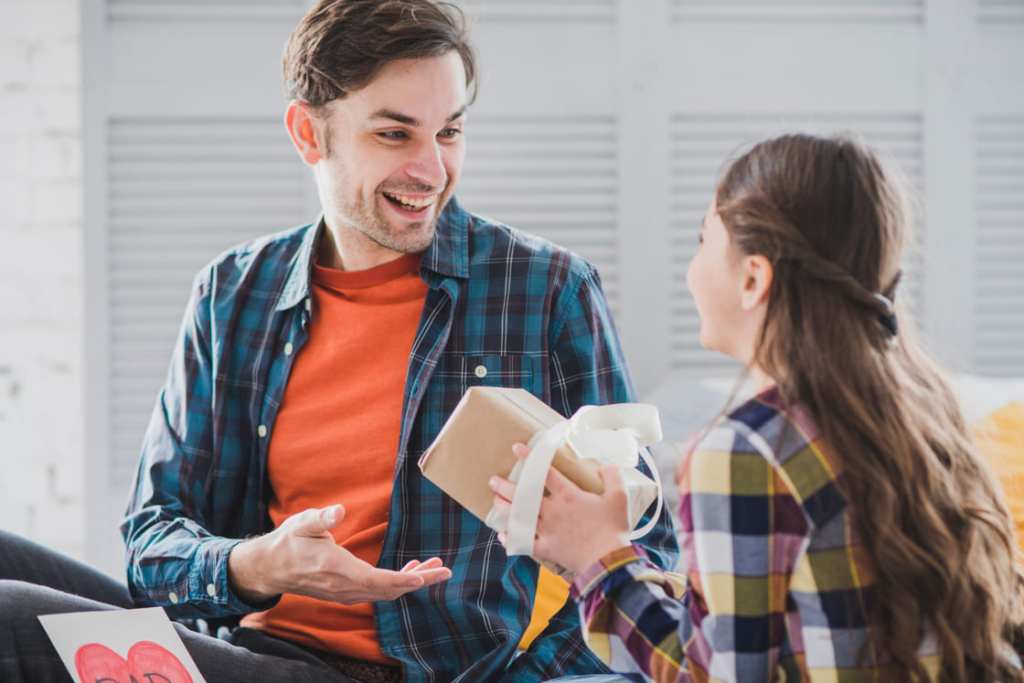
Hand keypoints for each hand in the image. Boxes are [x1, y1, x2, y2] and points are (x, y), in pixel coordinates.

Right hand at [228, 504, 450, 604]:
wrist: (271, 568)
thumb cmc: (289, 542)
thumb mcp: (302, 524)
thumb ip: (321, 518)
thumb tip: (338, 510)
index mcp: (337, 569)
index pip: (377, 580)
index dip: (403, 580)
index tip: (424, 576)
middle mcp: (345, 587)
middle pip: (389, 589)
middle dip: (419, 580)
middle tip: (444, 570)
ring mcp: (346, 593)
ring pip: (386, 592)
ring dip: (411, 581)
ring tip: (433, 566)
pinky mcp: (346, 592)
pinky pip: (378, 591)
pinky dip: (397, 582)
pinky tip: (410, 571)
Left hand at [489, 444, 631, 574]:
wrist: (607, 562)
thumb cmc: (613, 528)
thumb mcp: (619, 497)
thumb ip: (612, 477)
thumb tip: (605, 465)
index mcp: (568, 495)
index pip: (544, 472)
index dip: (530, 458)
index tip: (516, 448)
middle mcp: (552, 510)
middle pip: (523, 495)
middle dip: (505, 486)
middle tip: (493, 480)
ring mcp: (546, 530)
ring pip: (519, 516)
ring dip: (505, 508)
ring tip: (496, 501)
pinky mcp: (545, 548)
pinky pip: (524, 543)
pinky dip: (512, 539)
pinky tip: (503, 534)